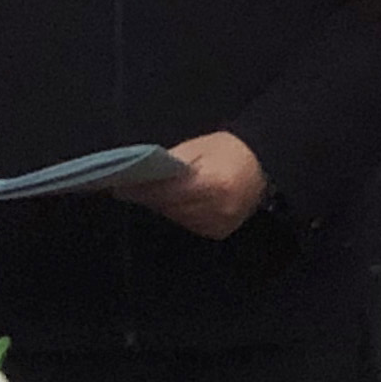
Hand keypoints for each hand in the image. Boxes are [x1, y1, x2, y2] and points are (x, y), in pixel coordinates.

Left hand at [124, 130, 269, 240]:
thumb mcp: (197, 147)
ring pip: (175, 217)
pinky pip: (187, 224)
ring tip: (147, 193)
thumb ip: (168, 162)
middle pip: (168, 207)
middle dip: (147, 197)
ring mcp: (218, 225)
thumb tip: (137, 173)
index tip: (119, 186)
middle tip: (126, 188)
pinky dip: (176, 213)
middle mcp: (216, 210)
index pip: (167, 192)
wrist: (261, 166)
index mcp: (212, 184)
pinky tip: (171, 202)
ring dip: (160, 206)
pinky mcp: (218, 233)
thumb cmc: (227, 150)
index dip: (142, 190)